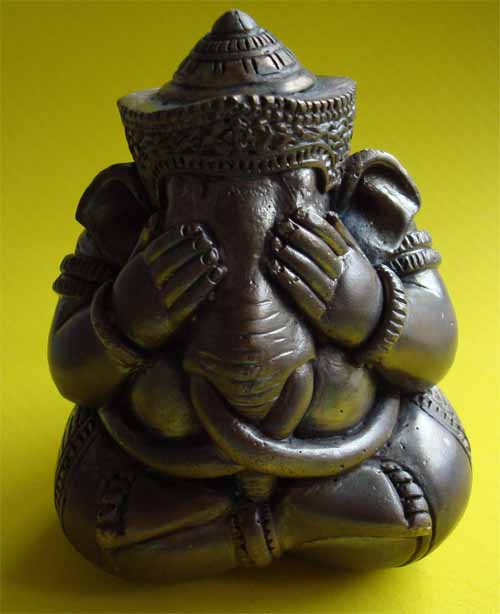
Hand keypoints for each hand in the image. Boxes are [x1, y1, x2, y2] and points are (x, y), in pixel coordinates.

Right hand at [112, 223, 225, 349]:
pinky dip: (204, 288)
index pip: (156, 248)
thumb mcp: (133, 265)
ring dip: (199, 267)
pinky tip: (216, 276)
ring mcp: (158, 303)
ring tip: (215, 255)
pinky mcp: (170, 320)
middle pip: (169, 263)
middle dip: (189, 250)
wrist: (122, 330)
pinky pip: (189, 301)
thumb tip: (156, 216)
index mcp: (138, 268)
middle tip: (207, 240)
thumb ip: (145, 242)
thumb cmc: (133, 291)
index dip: (174, 237)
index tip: (191, 227)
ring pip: (180, 282)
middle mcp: (147, 285)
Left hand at [267, 209, 382, 346]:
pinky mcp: (324, 317)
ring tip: (275, 244)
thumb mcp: (358, 260)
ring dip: (291, 257)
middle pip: (320, 253)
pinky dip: (292, 284)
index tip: (297, 212)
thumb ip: (344, 238)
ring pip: (311, 273)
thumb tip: (329, 213)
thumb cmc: (361, 285)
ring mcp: (334, 297)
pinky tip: (278, 271)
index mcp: (351, 261)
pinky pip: (306, 298)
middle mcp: (344, 278)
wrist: (376, 323)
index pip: (332, 238)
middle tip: (281, 225)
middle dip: (300, 237)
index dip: (315, 224)